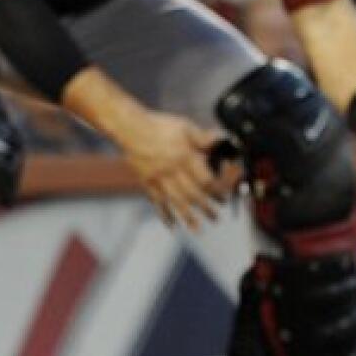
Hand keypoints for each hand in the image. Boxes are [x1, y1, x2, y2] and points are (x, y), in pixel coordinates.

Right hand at [119, 112, 222, 230]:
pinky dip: (164, 215)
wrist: (131, 128)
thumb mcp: (185, 127)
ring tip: (197, 229)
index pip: (205, 180)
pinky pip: (157, 202)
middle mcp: (173, 170)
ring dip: (188, 217)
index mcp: (185, 156)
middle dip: (206, 208)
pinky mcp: (147, 182)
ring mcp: (159, 178)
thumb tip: (222, 141)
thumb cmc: (161, 126)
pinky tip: (172, 225)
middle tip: (216, 218)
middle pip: (192, 195)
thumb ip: (204, 138)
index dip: (216, 191)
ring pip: (176, 202)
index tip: (223, 198)